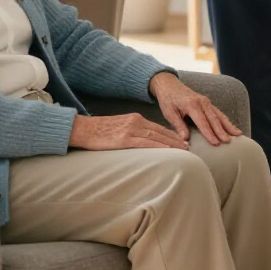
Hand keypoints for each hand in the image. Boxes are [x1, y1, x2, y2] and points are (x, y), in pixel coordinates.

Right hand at [68, 112, 188, 150]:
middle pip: (160, 131)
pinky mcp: (124, 139)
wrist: (82, 128)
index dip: (170, 134)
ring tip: (183, 150)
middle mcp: (135, 121)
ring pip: (156, 137)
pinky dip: (159, 146)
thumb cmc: (97, 131)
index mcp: (134, 118)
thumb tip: (139, 143)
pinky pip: (145, 143)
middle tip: (187, 147)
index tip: (180, 141)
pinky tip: (167, 151)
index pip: (156, 127)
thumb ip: (130, 133)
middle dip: (175, 139)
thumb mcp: (117, 128)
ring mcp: (130, 129)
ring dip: (171, 144)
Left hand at [149, 71, 242, 145]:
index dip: (209, 133)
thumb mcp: (169, 113)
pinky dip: (226, 121)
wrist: (169, 84)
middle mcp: (201, 102)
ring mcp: (206, 101)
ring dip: (228, 125)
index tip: (215, 143)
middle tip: (228, 142)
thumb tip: (185, 139)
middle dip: (221, 131)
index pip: (202, 122)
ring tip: (238, 134)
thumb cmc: (168, 99)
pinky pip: (218, 112)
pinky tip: (233, 128)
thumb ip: (178, 125)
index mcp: (191, 104)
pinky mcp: (207, 103)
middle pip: (213, 119)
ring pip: (219, 115)